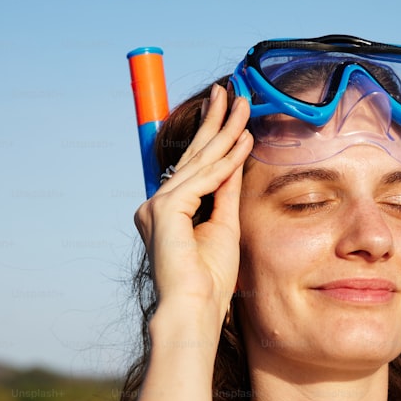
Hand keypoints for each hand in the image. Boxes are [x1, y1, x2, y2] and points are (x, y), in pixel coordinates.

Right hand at [134, 85, 252, 342]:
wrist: (195, 309)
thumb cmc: (209, 279)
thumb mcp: (224, 224)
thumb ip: (225, 191)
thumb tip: (234, 159)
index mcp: (166, 210)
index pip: (192, 164)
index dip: (209, 134)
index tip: (226, 109)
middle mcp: (155, 204)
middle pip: (192, 154)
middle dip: (215, 121)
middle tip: (232, 91)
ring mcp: (156, 206)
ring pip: (199, 162)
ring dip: (225, 133)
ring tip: (245, 108)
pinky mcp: (165, 211)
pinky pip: (203, 180)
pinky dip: (226, 162)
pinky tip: (244, 143)